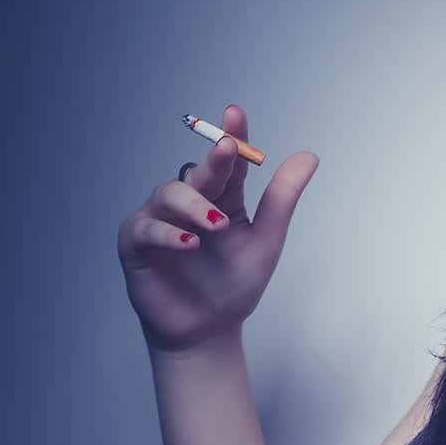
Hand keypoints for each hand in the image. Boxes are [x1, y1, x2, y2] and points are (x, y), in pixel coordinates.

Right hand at [117, 102, 319, 354]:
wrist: (209, 331)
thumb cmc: (235, 285)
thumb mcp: (266, 241)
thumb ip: (282, 198)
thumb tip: (309, 155)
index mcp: (221, 197)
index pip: (226, 161)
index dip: (231, 135)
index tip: (235, 113)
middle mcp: (189, 202)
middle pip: (199, 171)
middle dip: (212, 160)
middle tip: (226, 149)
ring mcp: (160, 219)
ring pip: (170, 194)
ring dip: (194, 205)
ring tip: (217, 225)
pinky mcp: (136, 243)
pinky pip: (147, 228)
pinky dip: (167, 233)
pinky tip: (188, 243)